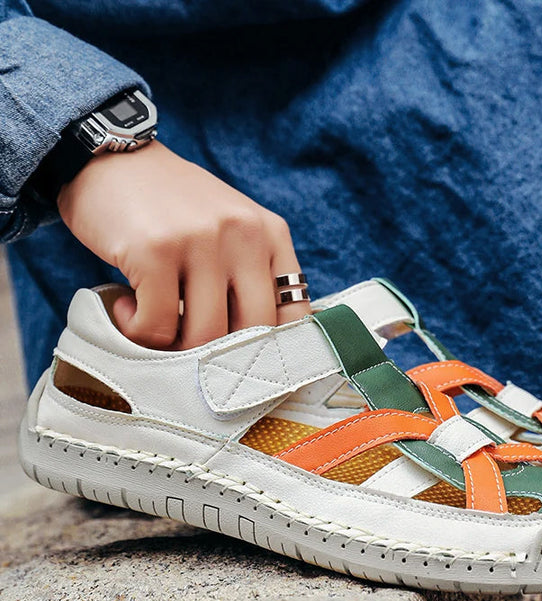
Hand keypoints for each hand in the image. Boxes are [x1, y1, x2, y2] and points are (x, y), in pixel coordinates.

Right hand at [57, 142, 309, 349]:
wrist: (111, 158)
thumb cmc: (174, 210)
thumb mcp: (231, 229)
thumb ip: (252, 275)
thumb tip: (258, 350)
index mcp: (271, 234)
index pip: (295, 313)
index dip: (275, 352)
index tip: (247, 366)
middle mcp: (245, 234)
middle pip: (252, 332)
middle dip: (220, 355)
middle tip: (190, 349)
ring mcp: (201, 240)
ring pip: (204, 335)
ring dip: (173, 345)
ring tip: (153, 323)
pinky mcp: (155, 249)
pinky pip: (157, 325)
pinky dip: (138, 331)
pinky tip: (127, 308)